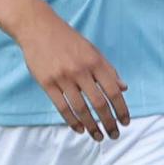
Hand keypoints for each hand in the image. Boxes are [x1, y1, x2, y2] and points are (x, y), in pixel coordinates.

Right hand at [17, 5, 128, 138]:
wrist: (38, 27)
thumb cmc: (69, 41)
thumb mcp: (93, 51)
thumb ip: (109, 70)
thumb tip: (124, 89)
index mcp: (95, 62)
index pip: (113, 91)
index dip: (121, 109)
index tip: (125, 122)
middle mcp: (81, 71)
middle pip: (99, 103)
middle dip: (109, 122)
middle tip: (114, 135)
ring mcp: (62, 77)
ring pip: (80, 108)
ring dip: (91, 125)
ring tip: (98, 136)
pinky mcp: (46, 83)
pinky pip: (62, 107)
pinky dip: (72, 120)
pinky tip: (79, 129)